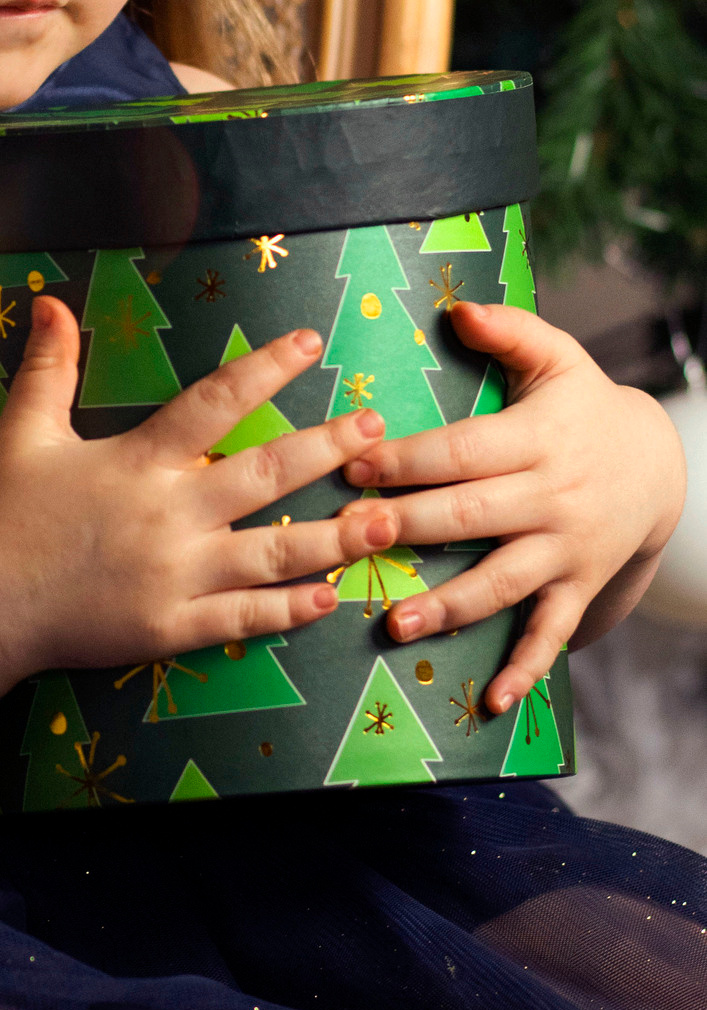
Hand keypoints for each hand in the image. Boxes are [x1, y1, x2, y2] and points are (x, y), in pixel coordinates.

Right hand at [0, 299, 395, 681]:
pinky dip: (290, 610)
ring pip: (273, 552)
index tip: (312, 342)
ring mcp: (176, 575)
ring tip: (385, 518)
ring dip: (335, 535)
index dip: (267, 368)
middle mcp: (169, 513)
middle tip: (380, 426)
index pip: (215, 401)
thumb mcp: (23, 431)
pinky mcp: (172, 628)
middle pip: (266, 474)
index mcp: (139, 460)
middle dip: (329, 447)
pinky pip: (245, 618)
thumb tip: (51, 299)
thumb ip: (48, 367)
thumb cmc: (3, 516)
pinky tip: (332, 597)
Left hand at [340, 301, 685, 711]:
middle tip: (350, 537)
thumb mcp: (559, 357)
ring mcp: (566, 550)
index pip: (463, 450)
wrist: (659, 465)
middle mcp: (552, 498)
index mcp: (538, 439)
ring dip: (449, 606)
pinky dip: (525, 670)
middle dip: (411, 527)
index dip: (407, 458)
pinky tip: (492, 700)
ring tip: (396, 623)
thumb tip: (458, 309)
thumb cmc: (584, 407)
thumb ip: (510, 330)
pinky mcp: (577, 587)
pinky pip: (550, 633)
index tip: (352, 461)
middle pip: (472, 517)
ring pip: (502, 582)